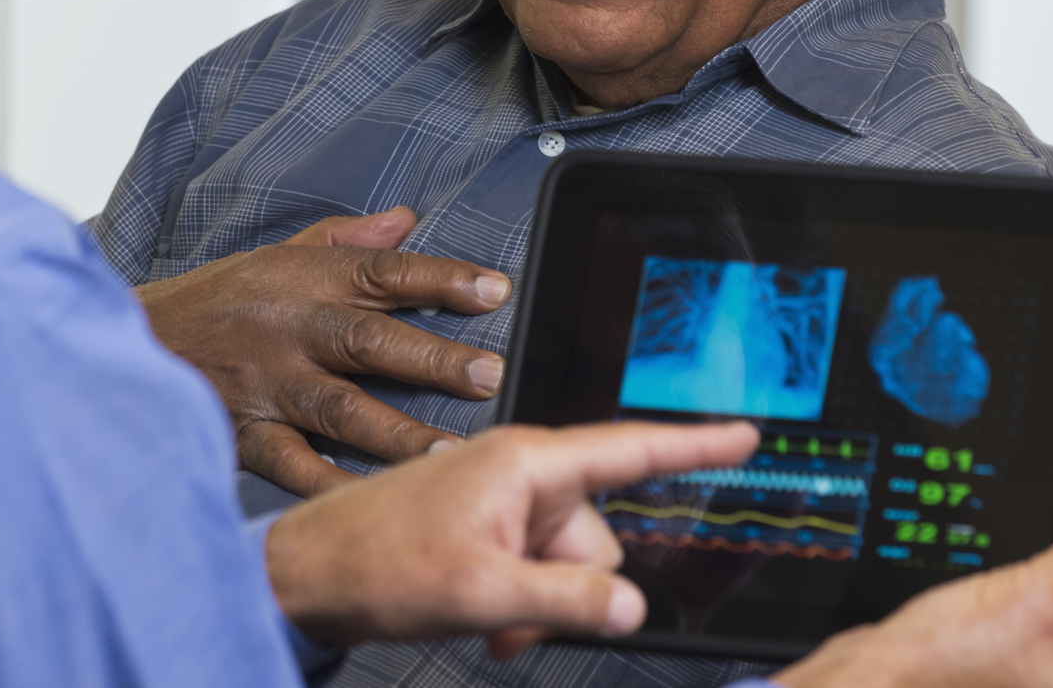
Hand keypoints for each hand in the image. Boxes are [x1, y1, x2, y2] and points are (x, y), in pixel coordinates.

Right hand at [134, 207, 512, 495]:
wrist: (133, 339)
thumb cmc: (216, 300)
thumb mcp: (279, 255)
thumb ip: (346, 239)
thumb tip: (408, 218)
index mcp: (304, 279)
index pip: (383, 273)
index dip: (441, 279)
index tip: (495, 290)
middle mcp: (289, 328)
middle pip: (369, 339)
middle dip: (432, 358)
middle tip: (489, 374)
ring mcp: (267, 384)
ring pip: (340, 407)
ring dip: (398, 432)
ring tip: (449, 453)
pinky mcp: (244, 432)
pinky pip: (294, 464)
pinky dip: (333, 486)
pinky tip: (376, 502)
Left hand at [264, 419, 759, 658]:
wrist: (308, 576)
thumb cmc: (376, 563)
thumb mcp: (481, 591)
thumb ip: (566, 599)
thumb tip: (628, 606)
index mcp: (523, 463)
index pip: (627, 450)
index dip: (692, 445)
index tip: (744, 432)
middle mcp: (519, 472)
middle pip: (599, 534)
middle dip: (571, 586)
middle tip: (513, 618)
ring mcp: (501, 500)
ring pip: (570, 561)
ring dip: (542, 602)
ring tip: (489, 620)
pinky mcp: (486, 528)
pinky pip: (537, 568)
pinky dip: (524, 600)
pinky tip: (489, 619)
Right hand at [774, 467, 1052, 687]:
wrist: (877, 678)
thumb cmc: (949, 668)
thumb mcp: (1043, 594)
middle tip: (1041, 580)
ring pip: (1051, 643)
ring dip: (1033, 612)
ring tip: (1002, 600)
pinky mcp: (993, 684)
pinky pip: (1016, 648)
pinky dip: (1004, 626)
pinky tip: (979, 615)